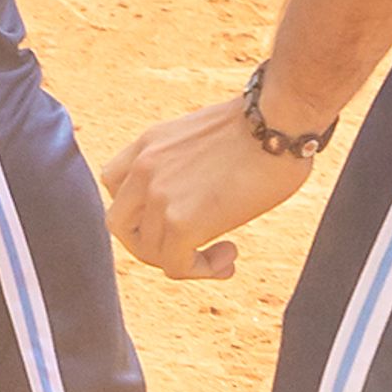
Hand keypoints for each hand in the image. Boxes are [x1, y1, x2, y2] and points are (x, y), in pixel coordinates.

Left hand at [103, 95, 314, 279]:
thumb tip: (202, 191)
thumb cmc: (262, 126)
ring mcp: (158, 195)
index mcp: (148, 143)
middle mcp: (143, 167)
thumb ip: (186, 163)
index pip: (113, 184)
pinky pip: (176, 266)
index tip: (177, 214)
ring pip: (149, 251)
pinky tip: (230, 256)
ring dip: (186, 260)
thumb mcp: (203, 137)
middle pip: (120, 224)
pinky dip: (202, 270)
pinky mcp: (182, 222)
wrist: (278, 121)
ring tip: (224, 252)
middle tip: (190, 245)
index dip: (140, 208)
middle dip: (152, 242)